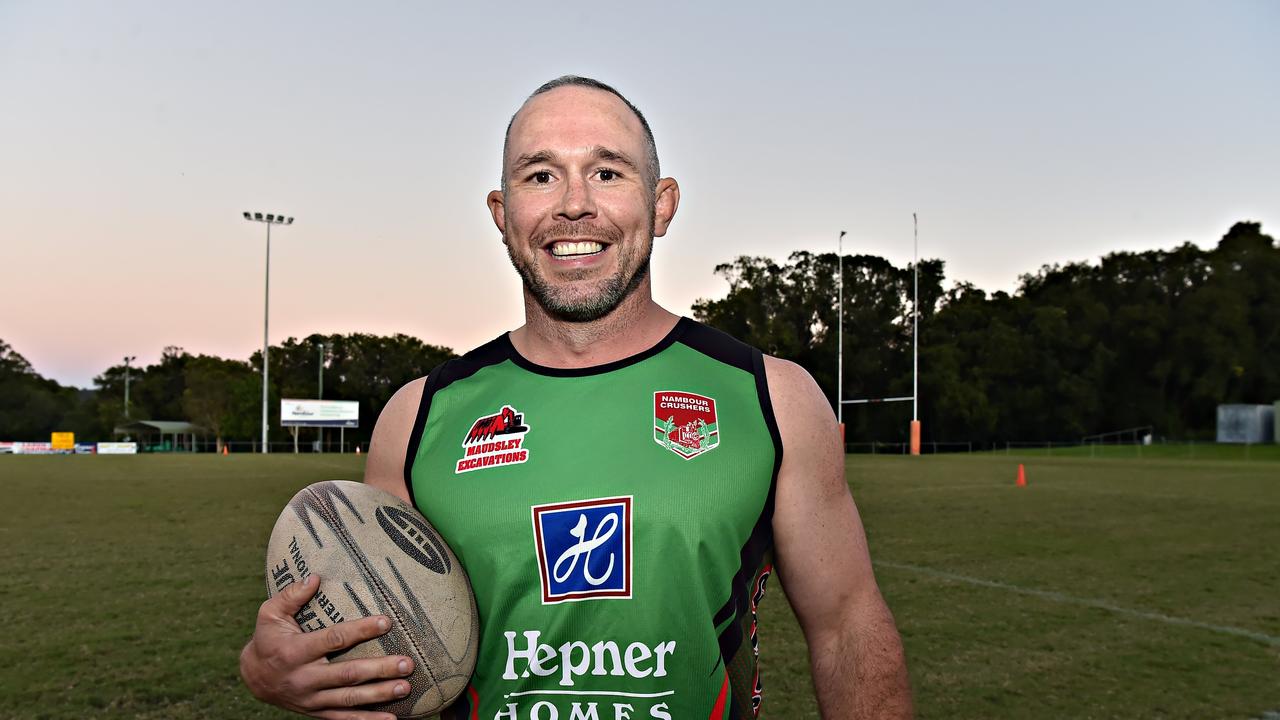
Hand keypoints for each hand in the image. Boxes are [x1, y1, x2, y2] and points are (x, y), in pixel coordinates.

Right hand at [240, 574, 414, 719]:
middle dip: (379, 669)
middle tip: (406, 663)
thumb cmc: (267, 639)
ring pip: (349, 699)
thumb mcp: (270, 614)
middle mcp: (304, 678)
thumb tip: (315, 577)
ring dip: (379, 694)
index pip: (334, 639)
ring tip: (405, 687)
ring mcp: (311, 698)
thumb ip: (291, 595)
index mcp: (295, 651)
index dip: (361, 630)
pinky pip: (344, 719)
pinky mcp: (316, 711)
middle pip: (348, 674)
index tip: (386, 622)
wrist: (253, 677)